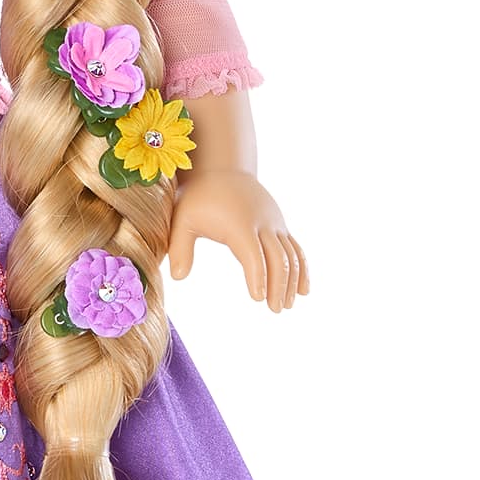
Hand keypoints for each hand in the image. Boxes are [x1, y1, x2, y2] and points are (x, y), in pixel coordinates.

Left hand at [167, 169, 307, 312]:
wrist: (222, 169)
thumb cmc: (199, 198)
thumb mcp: (183, 218)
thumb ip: (180, 247)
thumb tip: (176, 277)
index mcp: (239, 225)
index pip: (253, 255)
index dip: (257, 276)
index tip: (258, 298)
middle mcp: (262, 224)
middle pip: (278, 258)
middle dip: (279, 285)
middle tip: (275, 309)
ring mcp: (274, 224)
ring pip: (292, 254)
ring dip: (293, 280)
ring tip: (287, 304)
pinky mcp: (280, 226)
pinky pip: (296, 248)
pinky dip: (302, 268)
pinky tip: (303, 290)